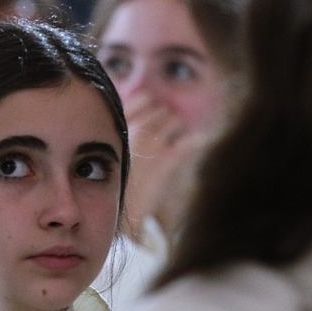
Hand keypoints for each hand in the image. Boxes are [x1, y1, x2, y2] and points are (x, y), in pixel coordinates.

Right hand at [120, 93, 207, 239]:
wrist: (117, 213)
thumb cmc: (113, 180)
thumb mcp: (110, 148)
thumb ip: (123, 126)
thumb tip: (141, 104)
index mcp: (118, 125)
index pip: (142, 97)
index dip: (150, 103)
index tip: (152, 112)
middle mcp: (134, 129)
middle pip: (160, 107)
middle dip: (165, 117)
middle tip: (163, 131)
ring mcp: (152, 144)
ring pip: (175, 120)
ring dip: (178, 127)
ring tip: (173, 139)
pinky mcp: (167, 161)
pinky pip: (189, 142)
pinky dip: (198, 139)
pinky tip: (201, 139)